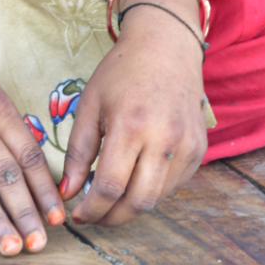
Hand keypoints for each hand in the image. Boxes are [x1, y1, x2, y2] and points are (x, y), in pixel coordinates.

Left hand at [62, 6, 208, 226]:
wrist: (166, 46)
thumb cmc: (122, 71)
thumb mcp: (90, 103)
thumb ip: (78, 150)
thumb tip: (66, 191)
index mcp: (130, 125)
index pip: (110, 186)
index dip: (91, 209)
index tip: (77, 213)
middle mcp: (163, 140)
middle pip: (138, 203)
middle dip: (111, 217)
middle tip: (94, 215)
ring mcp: (186, 147)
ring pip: (158, 199)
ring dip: (131, 207)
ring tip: (111, 197)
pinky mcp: (198, 151)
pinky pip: (174, 186)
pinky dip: (152, 191)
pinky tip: (136, 178)